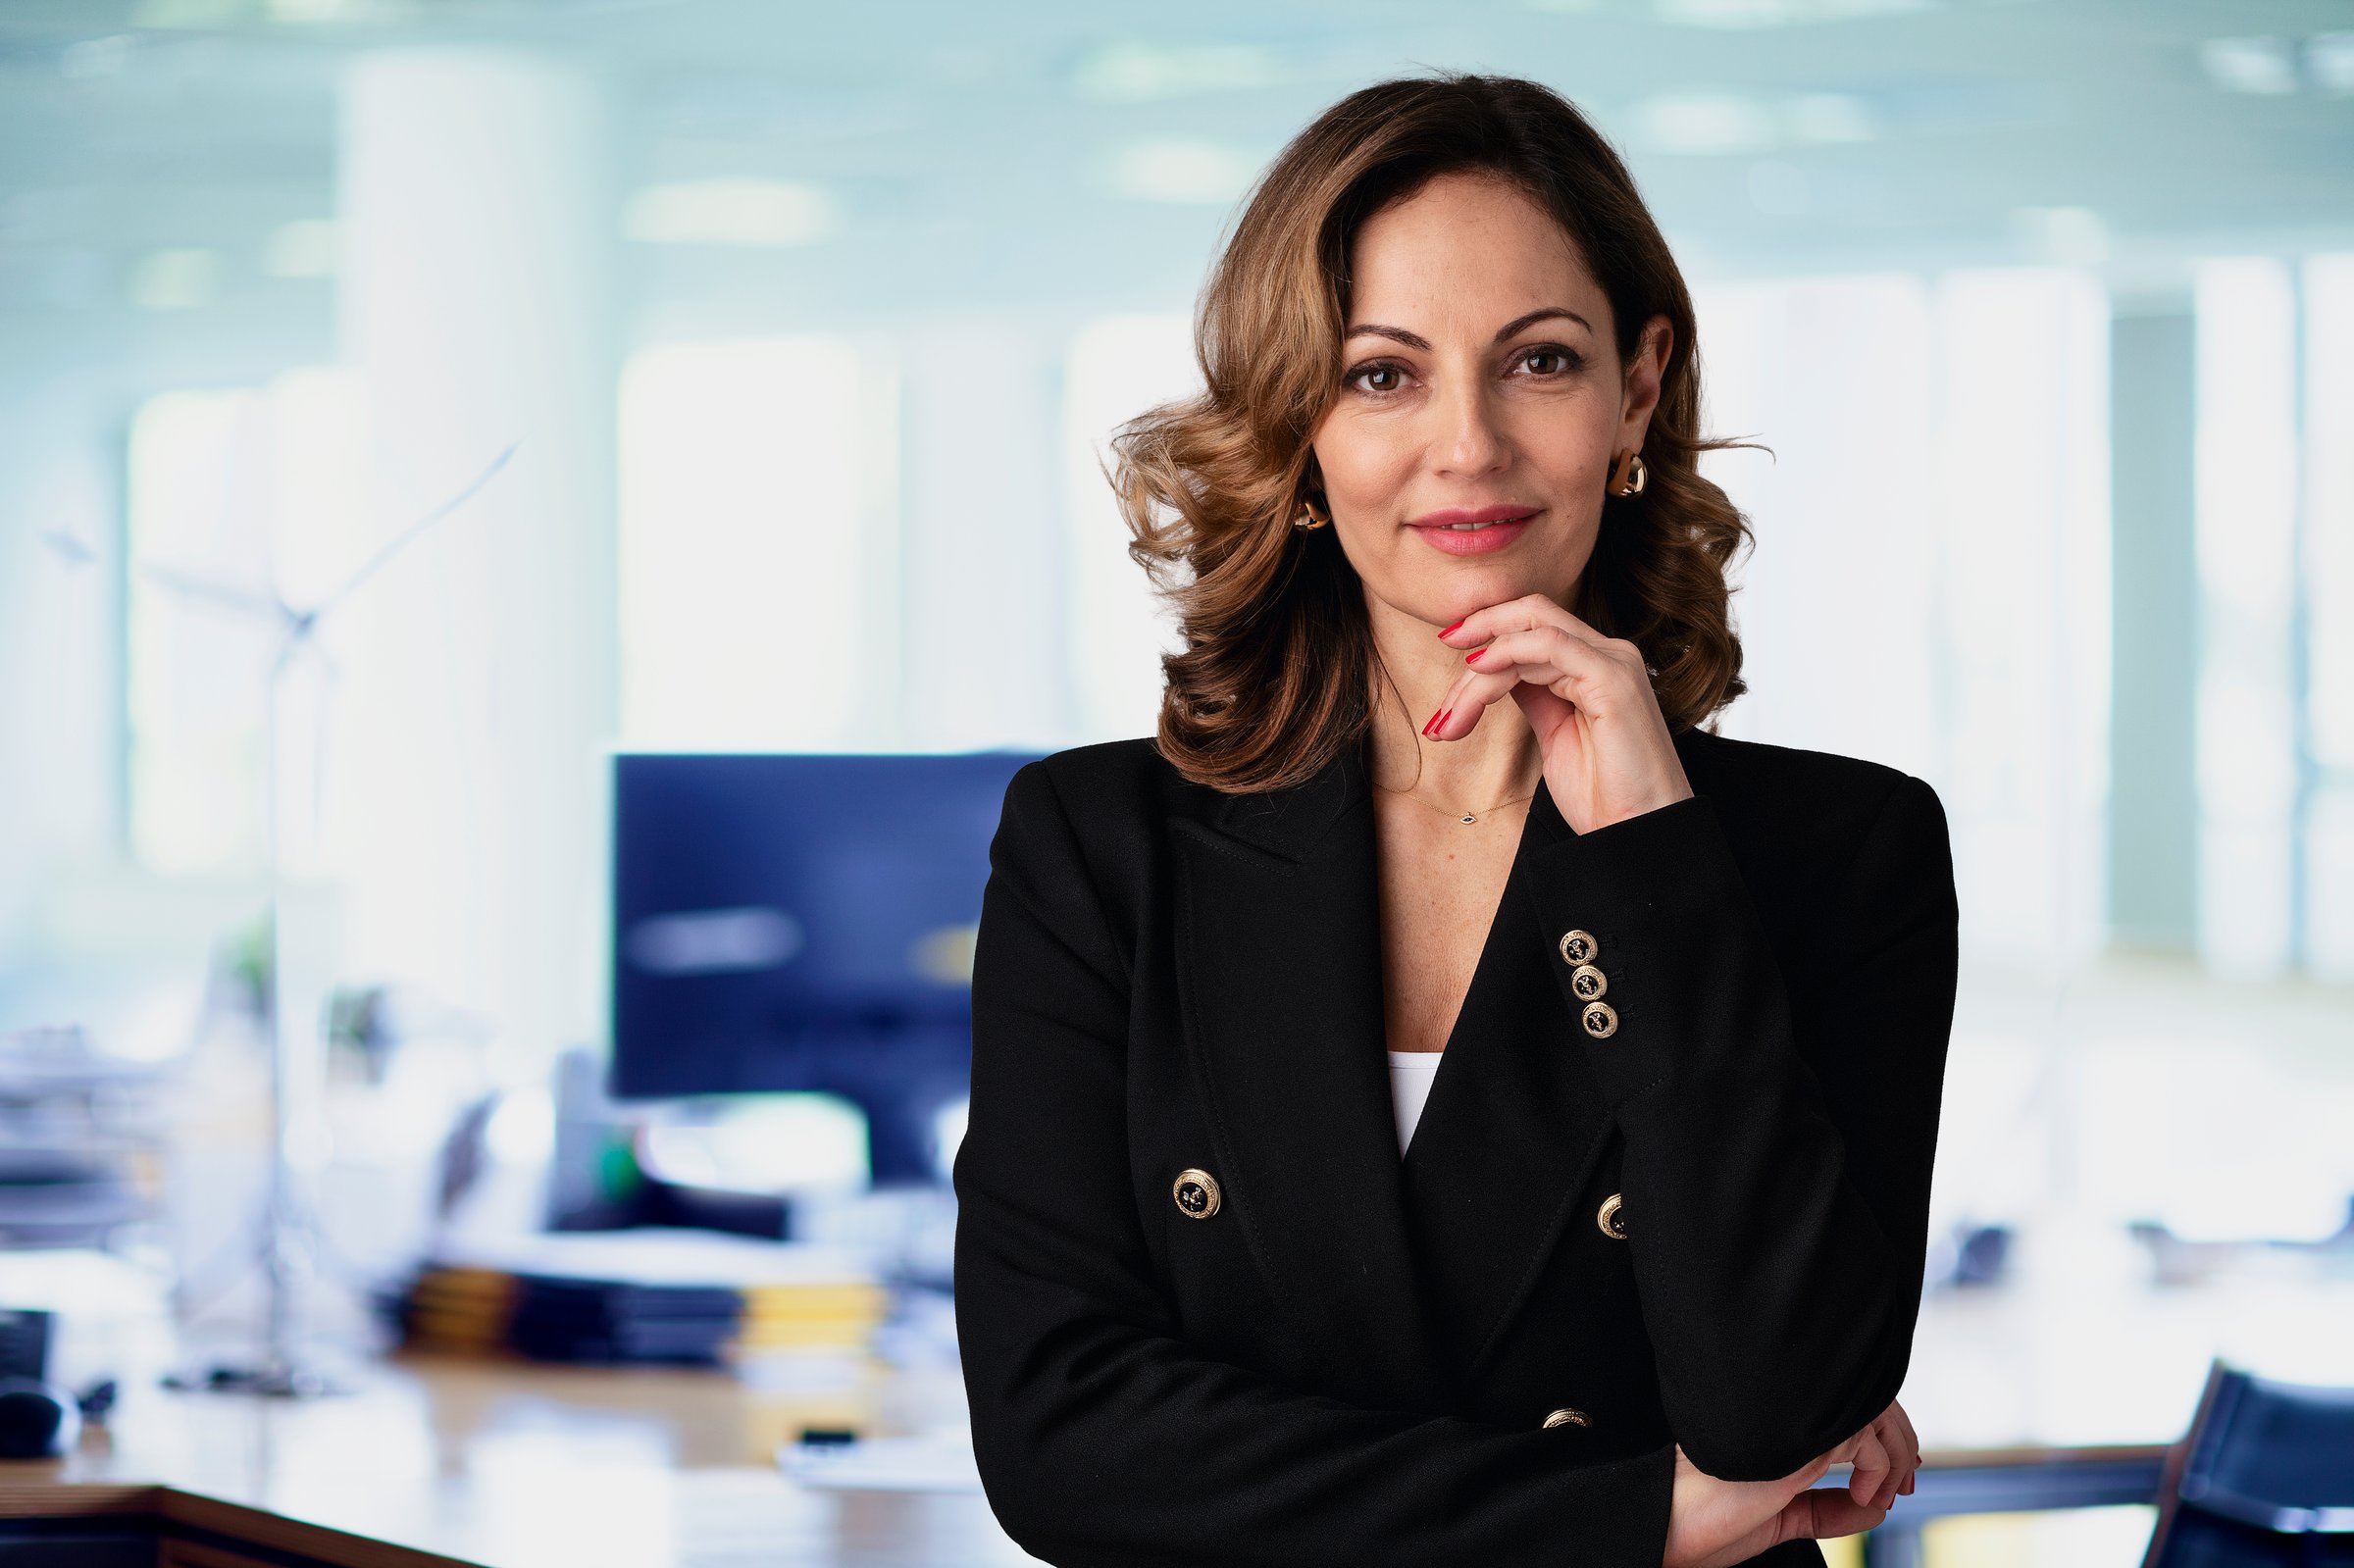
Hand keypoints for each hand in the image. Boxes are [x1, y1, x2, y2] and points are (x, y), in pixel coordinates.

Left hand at [1430, 594, 1692, 834]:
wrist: (1635, 835)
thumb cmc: (1603, 795)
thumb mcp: (1554, 734)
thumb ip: (1534, 696)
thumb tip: (1495, 676)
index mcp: (1596, 666)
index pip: (1534, 628)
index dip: (1487, 634)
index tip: (1447, 654)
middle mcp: (1609, 655)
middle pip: (1531, 615)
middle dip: (1479, 628)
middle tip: (1441, 649)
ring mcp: (1614, 663)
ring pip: (1531, 633)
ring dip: (1478, 672)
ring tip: (1450, 715)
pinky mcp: (1613, 679)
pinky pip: (1551, 645)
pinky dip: (1508, 652)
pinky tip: (1478, 671)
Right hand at [1660, 1400, 1918, 1567]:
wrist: (1665, 1524)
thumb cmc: (1702, 1519)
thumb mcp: (1779, 1520)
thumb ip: (1825, 1510)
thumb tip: (1878, 1507)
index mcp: (1775, 1423)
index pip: (1842, 1405)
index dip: (1878, 1434)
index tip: (1893, 1476)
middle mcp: (1786, 1413)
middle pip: (1864, 1401)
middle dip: (1897, 1442)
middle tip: (1906, 1483)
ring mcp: (1791, 1422)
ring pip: (1872, 1413)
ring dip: (1895, 1455)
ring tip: (1887, 1493)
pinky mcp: (1798, 1440)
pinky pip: (1865, 1442)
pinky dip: (1879, 1470)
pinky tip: (1865, 1497)